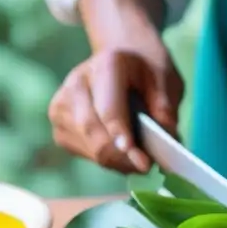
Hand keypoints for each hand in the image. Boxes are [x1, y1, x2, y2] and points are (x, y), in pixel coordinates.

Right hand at [48, 46, 183, 172]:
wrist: (123, 61)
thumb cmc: (147, 73)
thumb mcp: (167, 80)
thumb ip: (165, 107)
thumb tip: (166, 136)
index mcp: (106, 65)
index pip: (109, 108)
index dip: (121, 134)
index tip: (137, 157)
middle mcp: (77, 83)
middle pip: (94, 131)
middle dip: (122, 156)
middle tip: (147, 166)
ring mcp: (62, 105)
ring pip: (90, 147)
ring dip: (118, 160)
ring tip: (139, 158)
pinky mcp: (60, 126)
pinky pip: (85, 153)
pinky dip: (108, 160)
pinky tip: (122, 152)